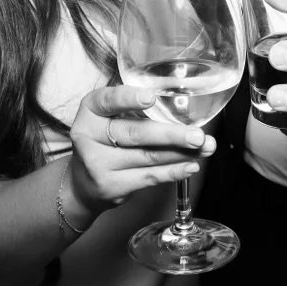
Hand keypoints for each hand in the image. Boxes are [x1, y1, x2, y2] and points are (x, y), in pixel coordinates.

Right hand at [68, 78, 214, 215]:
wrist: (82, 183)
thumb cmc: (103, 140)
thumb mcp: (106, 117)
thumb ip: (132, 107)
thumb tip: (179, 105)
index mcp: (90, 111)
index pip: (108, 101)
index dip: (129, 99)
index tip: (151, 98)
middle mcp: (90, 137)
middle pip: (135, 134)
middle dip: (171, 134)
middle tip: (198, 135)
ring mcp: (99, 165)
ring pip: (147, 157)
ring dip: (180, 153)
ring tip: (204, 148)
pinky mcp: (112, 187)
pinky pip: (148, 177)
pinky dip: (173, 171)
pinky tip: (190, 165)